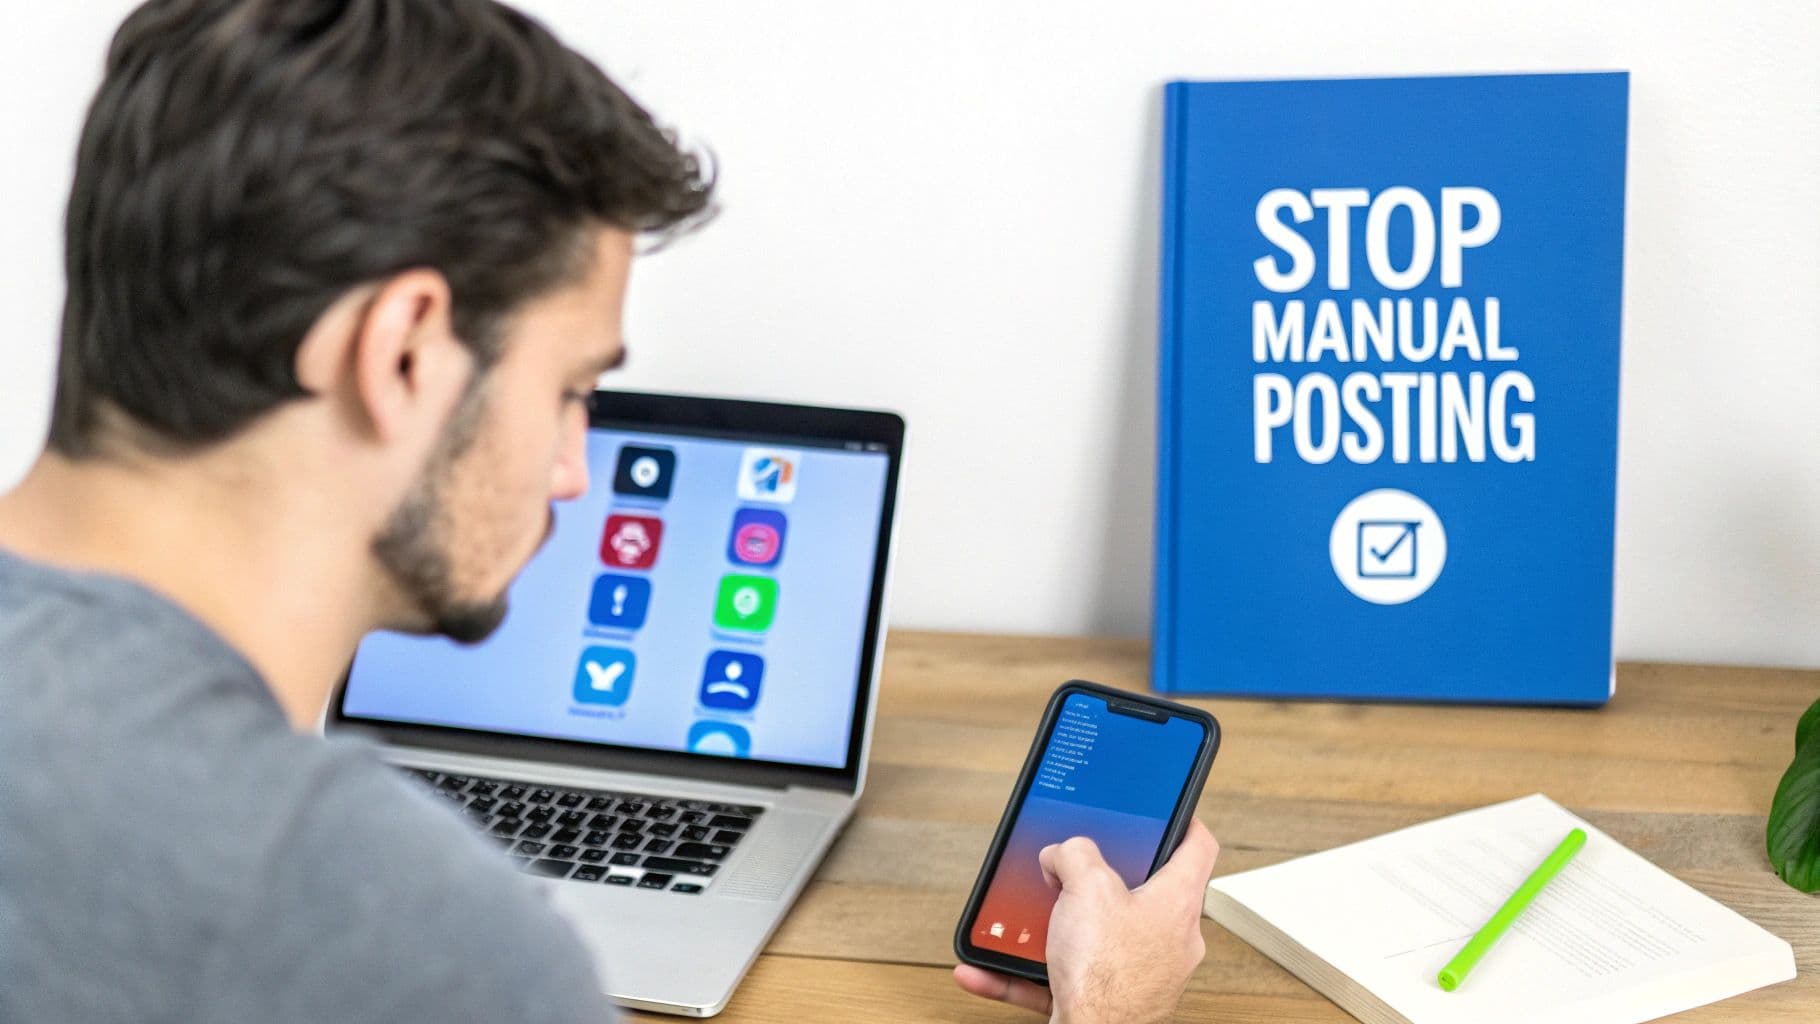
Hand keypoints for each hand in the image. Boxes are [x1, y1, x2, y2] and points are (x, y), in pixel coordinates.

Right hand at [953, 819, 1218, 1023]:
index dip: (1182, 820)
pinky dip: (1029, 970)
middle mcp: (1169, 940)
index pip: (1197, 847)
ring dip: (1058, 926)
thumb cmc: (1105, 976)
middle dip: (1098, 880)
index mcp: (1176, 903)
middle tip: (1072, 869)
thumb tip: (1062, 855)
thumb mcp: (1085, 887)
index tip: (1170, 811)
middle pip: (1141, 892)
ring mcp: (1143, 975)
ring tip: (1026, 919)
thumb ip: (1074, 855)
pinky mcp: (1113, 1002)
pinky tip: (988, 968)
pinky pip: (1067, 976)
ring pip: (1099, 936)